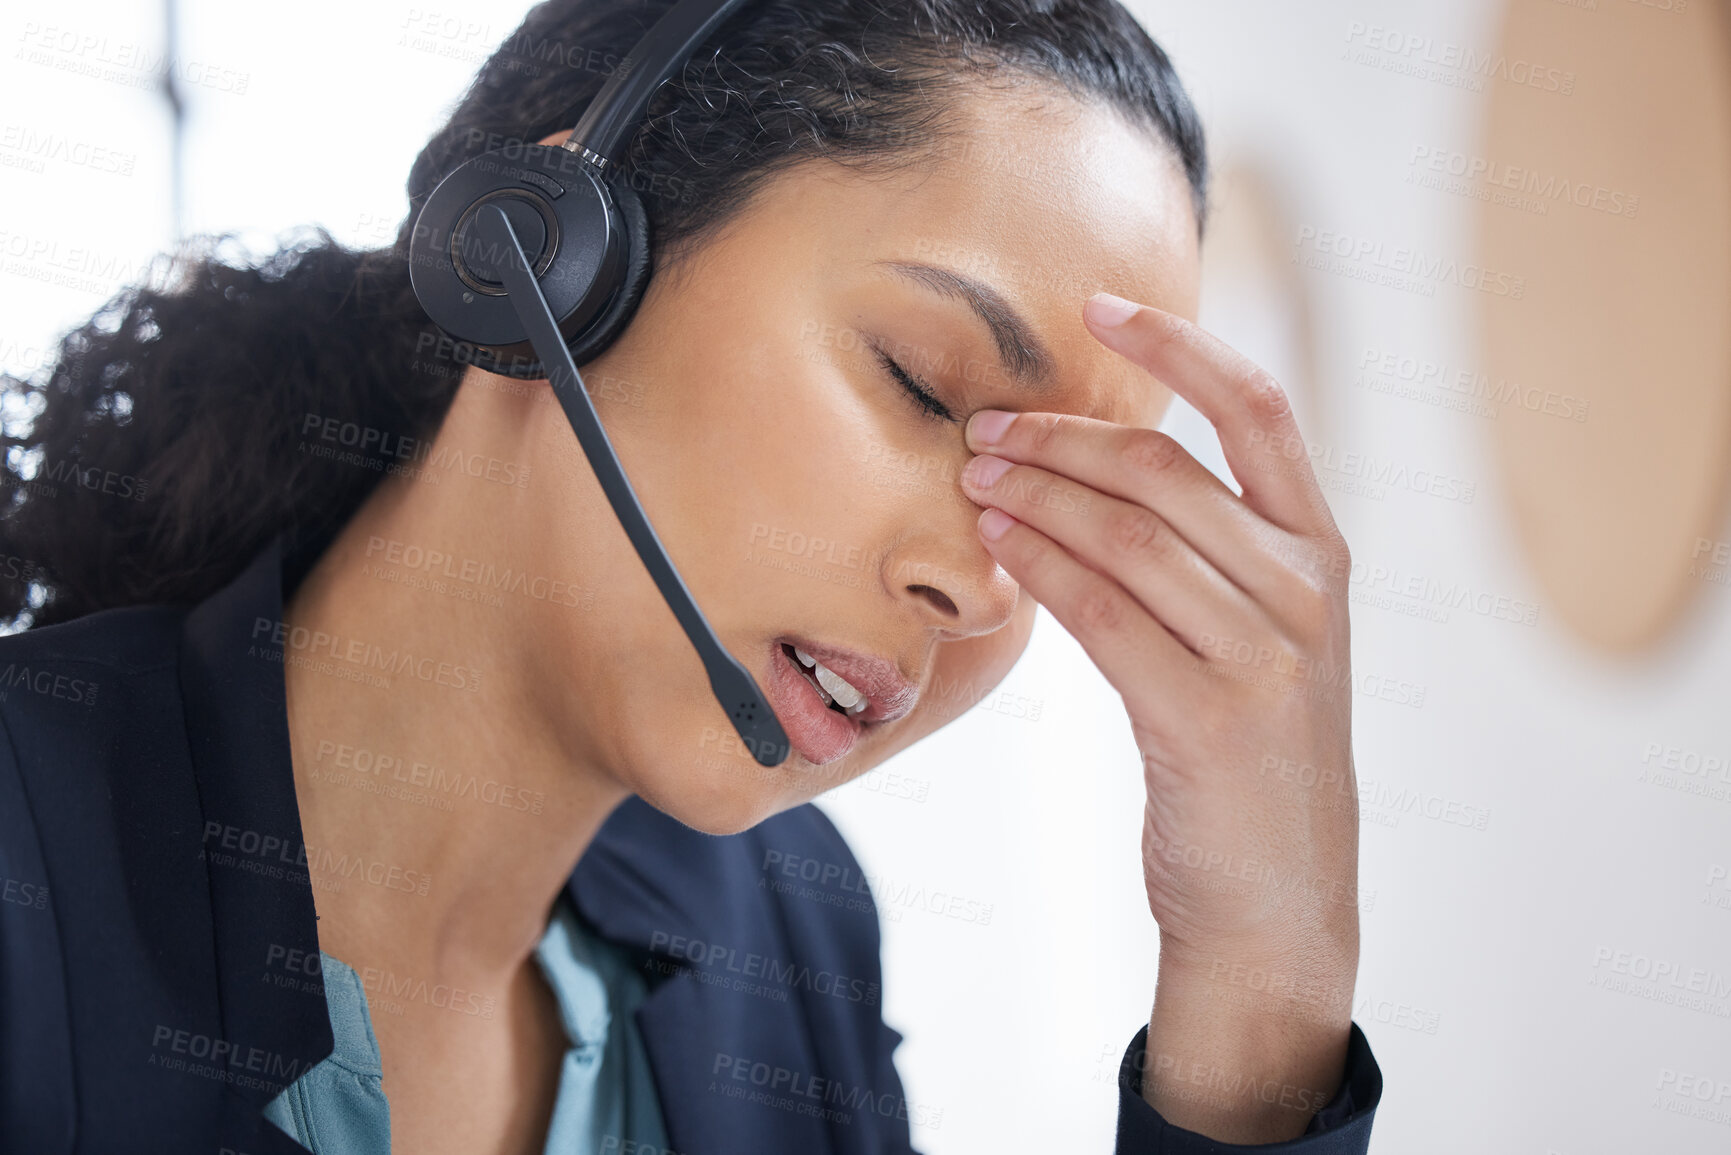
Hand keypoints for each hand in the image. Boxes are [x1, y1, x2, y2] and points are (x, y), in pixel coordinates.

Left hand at [958, 293, 1359, 1140]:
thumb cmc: (1245, 760)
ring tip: (974, 480)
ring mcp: (1266, 657)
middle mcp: (1305, 593)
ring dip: (1035, 499)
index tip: (1099, 304)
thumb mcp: (1253, 642)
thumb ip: (1202, 557)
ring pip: (1127, 537)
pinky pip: (1103, 615)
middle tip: (986, 431)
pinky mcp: (1209, 719)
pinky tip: (997, 551)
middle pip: (1167, 473)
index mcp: (1321, 555)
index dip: (1178, 347)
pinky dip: (1040, 569)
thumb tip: (1083, 475)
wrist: (1275, 902)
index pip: (1260, 411)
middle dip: (1062, 439)